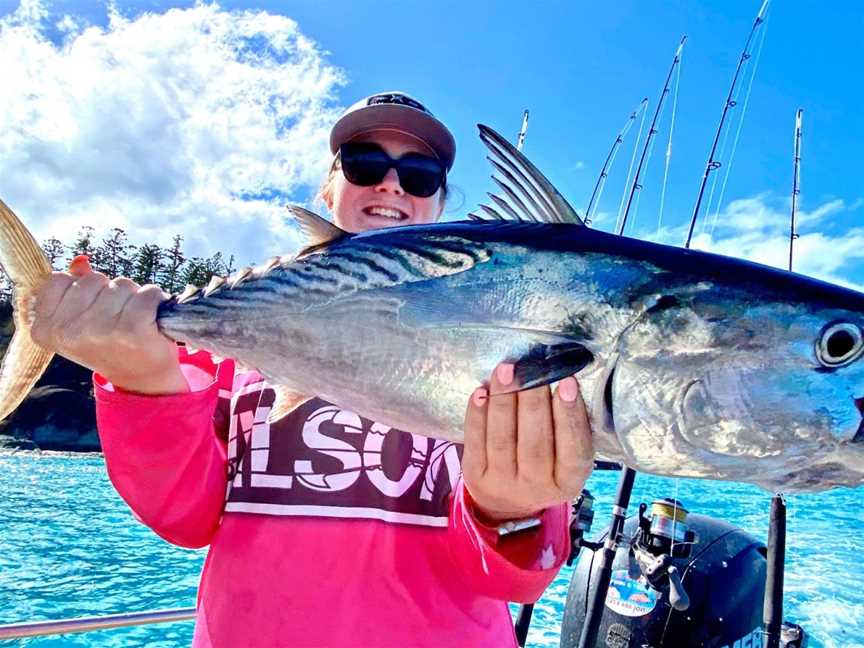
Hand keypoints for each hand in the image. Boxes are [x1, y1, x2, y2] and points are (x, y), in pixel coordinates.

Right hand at [29, 255, 187, 394]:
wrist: (140, 380)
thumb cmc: (110, 344)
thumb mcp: (80, 321)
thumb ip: (75, 289)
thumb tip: (81, 261)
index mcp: (46, 329)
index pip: (59, 279)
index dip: (82, 289)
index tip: (92, 311)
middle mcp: (68, 331)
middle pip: (93, 278)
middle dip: (109, 292)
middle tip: (117, 318)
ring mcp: (100, 330)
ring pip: (121, 284)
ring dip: (133, 297)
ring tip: (135, 320)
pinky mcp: (132, 329)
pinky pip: (147, 293)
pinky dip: (155, 299)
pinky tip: (152, 320)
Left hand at [461, 363, 593, 522]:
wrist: (508, 502)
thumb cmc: (545, 465)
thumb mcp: (566, 456)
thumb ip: (568, 426)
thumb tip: (560, 378)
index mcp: (567, 482)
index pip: (574, 450)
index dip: (570, 416)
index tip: (567, 382)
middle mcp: (536, 488)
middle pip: (535, 443)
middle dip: (533, 401)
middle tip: (532, 368)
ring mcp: (502, 484)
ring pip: (502, 439)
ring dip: (503, 400)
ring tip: (506, 370)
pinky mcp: (475, 475)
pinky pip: (475, 441)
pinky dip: (477, 414)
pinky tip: (482, 391)